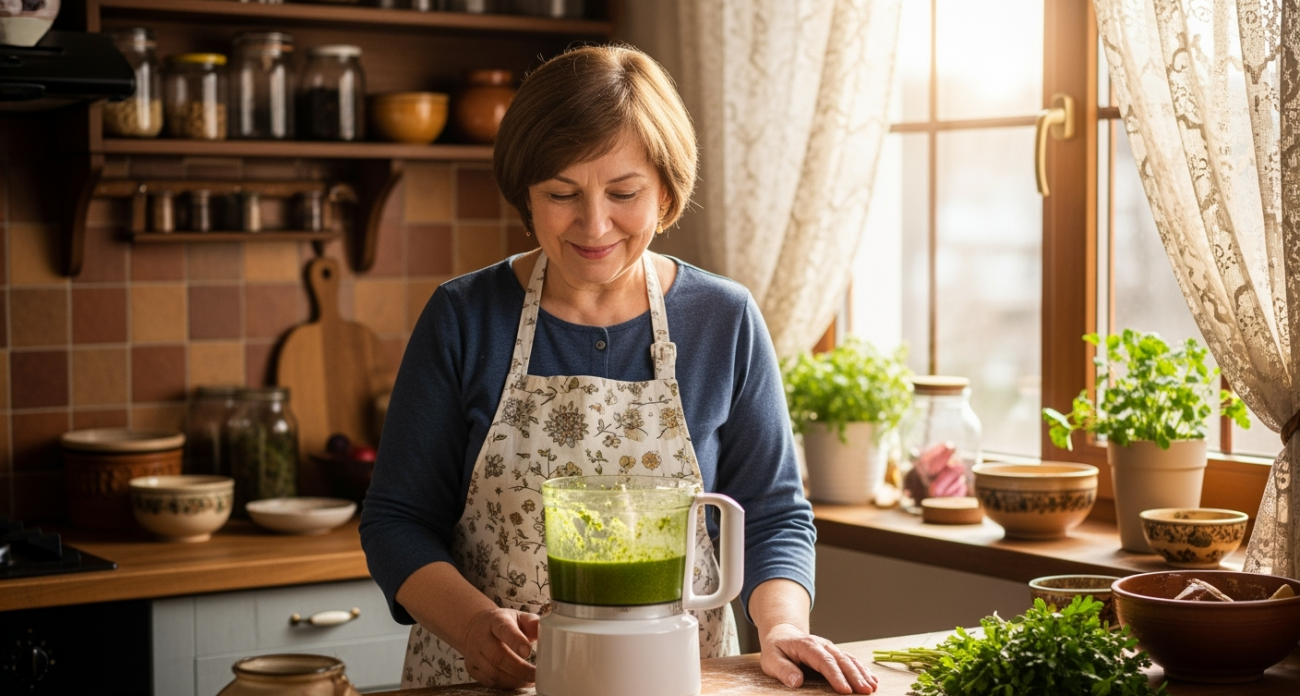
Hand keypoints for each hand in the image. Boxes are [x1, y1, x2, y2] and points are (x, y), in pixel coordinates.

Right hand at [460, 608, 538, 688]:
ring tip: (530, 681)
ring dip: (514, 680)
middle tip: (535, 674)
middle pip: (498, 656)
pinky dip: (506, 685)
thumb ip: (531, 622)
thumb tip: (546, 629)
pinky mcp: (472, 669)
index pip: (503, 629)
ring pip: (493, 672)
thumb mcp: (515, 616)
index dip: (515, 640)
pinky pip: (489, 681)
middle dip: (519, 669)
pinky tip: (519, 683)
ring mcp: (474, 654)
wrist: (473, 627)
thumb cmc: (501, 623)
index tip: (528, 651)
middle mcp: (481, 637)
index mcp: (495, 620)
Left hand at [760, 622, 878, 693]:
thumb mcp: (771, 659)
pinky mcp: (835, 654)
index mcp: (807, 646)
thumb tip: (797, 681)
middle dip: (855, 676)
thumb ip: (783, 669)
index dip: (836, 676)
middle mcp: (823, 645)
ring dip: (862, 673)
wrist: (783, 634)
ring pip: (850, 660)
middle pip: (841, 660)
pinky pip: (851, 661)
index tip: (845, 690)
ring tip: (872, 687)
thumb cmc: (776, 649)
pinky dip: (863, 670)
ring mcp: (831, 649)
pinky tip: (872, 679)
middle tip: (865, 691)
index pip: (824, 661)